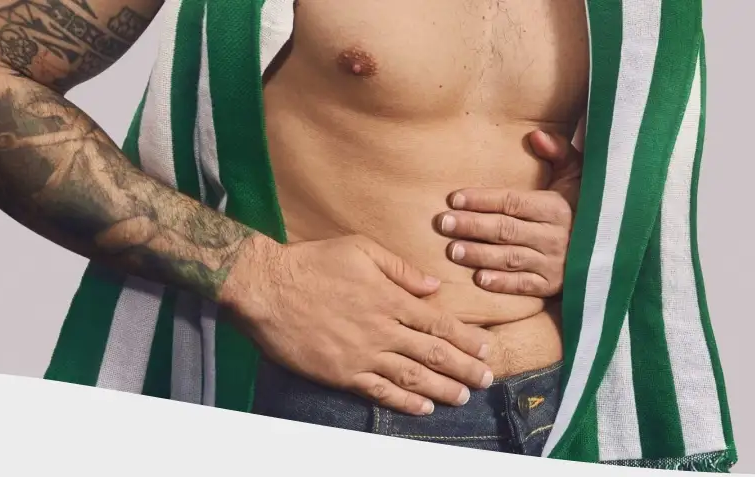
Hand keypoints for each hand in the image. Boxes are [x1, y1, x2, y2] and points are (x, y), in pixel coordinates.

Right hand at [221, 235, 495, 415]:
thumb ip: (400, 269)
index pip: (439, 323)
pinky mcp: (342, 373)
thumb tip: (432, 285)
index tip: (486, 348)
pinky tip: (423, 408)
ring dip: (442, 389)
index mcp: (390, 298)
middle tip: (487, 380)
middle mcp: (382, 330)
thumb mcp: (361, 249)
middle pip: (434, 354)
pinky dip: (404, 403)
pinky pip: (380, 392)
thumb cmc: (312, 262)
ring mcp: (363, 355)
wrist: (267, 288)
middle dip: (464, 369)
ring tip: (464, 397)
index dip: (466, 339)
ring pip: (413, 377)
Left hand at [436, 130, 581, 297]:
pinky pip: (524, 285)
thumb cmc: (585, 205)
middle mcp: (555, 236)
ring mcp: (554, 263)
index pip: (512, 202)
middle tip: (443, 223)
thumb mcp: (579, 174)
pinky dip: (502, 283)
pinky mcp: (553, 285)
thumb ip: (559, 152)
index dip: (483, 200)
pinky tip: (479, 279)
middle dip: (472, 226)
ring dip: (480, 254)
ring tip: (452, 250)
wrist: (614, 246)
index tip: (454, 198)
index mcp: (557, 207)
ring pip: (510, 258)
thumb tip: (535, 135)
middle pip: (505, 229)